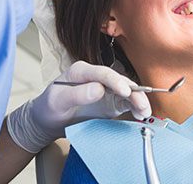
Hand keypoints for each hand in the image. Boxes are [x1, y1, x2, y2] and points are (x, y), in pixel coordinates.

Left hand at [7, 61, 151, 152]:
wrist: (48, 121)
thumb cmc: (49, 108)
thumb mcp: (57, 101)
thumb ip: (77, 94)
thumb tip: (99, 89)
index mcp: (81, 71)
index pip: (103, 73)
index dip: (116, 81)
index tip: (125, 92)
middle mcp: (96, 77)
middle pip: (119, 80)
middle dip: (133, 92)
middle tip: (141, 105)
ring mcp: (105, 89)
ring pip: (127, 90)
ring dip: (138, 100)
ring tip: (144, 112)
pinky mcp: (111, 101)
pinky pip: (126, 102)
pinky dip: (135, 107)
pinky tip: (141, 114)